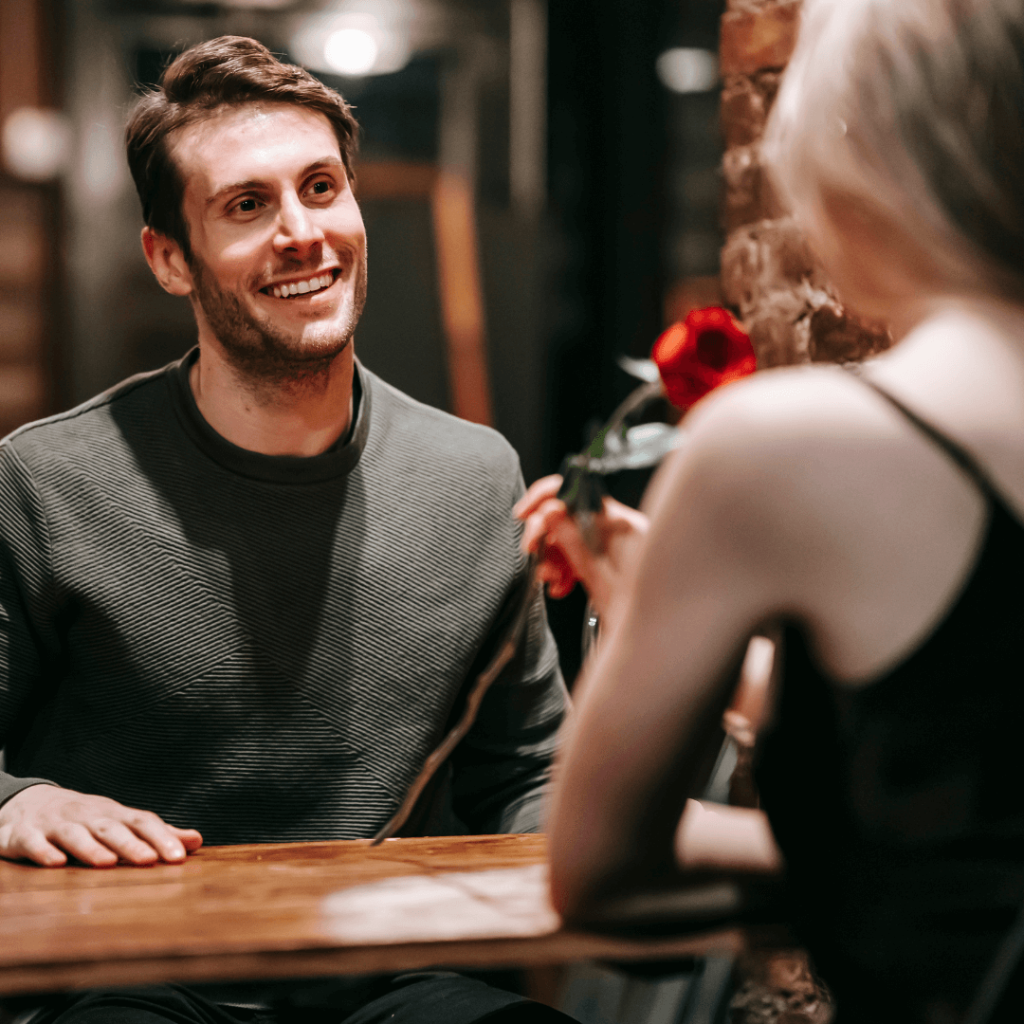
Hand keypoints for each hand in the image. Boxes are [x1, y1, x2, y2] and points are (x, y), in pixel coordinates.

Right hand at [0, 784, 202, 866]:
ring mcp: (56, 824)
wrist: (27, 803)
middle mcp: (88, 816)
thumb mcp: (119, 822)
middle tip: (150, 860)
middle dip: (131, 844)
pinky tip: (56, 863)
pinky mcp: (25, 835)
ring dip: (91, 848)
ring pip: (75, 834)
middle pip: (111, 828)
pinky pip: (34, 842)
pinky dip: (44, 852)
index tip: (180, 857)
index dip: (161, 838)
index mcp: (113, 815)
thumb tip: (196, 841)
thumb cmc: (84, 818)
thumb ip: (156, 833)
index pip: (142, 822)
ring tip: (107, 863)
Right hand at [514, 474, 648, 617]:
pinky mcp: (608, 559)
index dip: (547, 498)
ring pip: (569, 536)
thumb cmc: (638, 613)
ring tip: (550, 579)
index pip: (579, 492)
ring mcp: (613, 543)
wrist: (658, 635)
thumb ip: (574, 542)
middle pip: (569, 514)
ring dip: (551, 556)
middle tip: (532, 553)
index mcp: (622, 525)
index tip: (524, 513)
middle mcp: (619, 528)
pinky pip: (578, 552)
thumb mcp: (599, 577)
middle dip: (544, 534)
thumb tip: (550, 512)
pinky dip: (563, 567)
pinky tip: (561, 586)